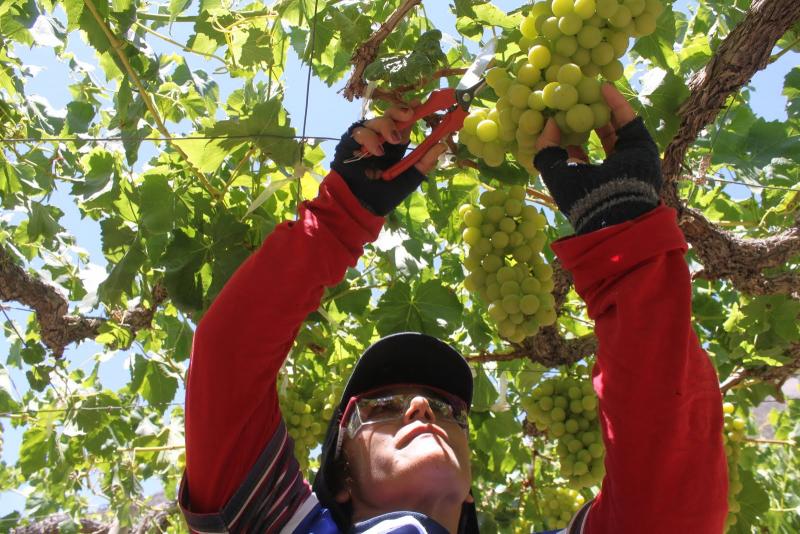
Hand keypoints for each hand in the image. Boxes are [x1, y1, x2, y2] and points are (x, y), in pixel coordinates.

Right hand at [331, 105, 447, 215]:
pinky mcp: (350, 142)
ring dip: (387, 126)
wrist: (361, 205)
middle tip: (410, 115)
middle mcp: (380, 139)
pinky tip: (377, 151)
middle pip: (389, 115)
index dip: (411, 112)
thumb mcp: (409, 179)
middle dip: (400, 111)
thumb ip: (423, 163)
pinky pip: (360, 131)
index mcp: (395, 145)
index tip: (421, 105)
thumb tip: (442, 145)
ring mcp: (365, 139)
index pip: (404, 123)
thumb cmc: (384, 195)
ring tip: (394, 140)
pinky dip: (370, 138)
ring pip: (376, 120)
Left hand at [533, 83, 662, 234]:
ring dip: (600, 107)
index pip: (574, 150)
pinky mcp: (639, 144)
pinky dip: (616, 103)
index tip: (554, 113)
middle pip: (594, 135)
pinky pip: (627, 119)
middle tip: (572, 95)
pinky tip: (603, 87)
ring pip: (612, 125)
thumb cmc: (578, 193)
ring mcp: (624, 155)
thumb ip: (546, 148)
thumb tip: (548, 123)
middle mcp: (605, 166)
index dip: (564, 132)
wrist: (614, 205)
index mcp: (583, 176)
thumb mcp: (553, 172)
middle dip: (583, 115)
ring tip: (586, 87)